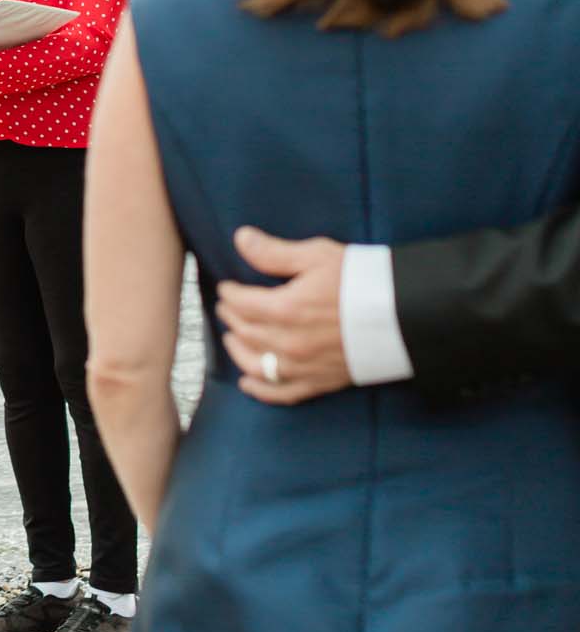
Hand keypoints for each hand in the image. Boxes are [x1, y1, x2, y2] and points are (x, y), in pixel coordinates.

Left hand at [216, 229, 349, 404]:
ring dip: (239, 351)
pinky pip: (282, 392)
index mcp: (285, 309)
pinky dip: (261, 389)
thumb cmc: (362, 279)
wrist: (405, 314)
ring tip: (231, 338)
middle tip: (226, 308)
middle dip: (232, 317)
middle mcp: (289, 342)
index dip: (229, 294)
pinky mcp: (321, 382)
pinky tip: (247, 383)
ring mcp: (303, 366)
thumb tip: (240, 238)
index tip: (226, 288)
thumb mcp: (317, 256)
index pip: (241, 303)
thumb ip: (274, 253)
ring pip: (256, 364)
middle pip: (246, 331)